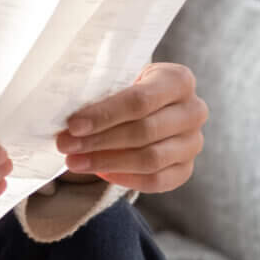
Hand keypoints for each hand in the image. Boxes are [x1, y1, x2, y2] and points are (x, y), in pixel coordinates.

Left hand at [54, 62, 206, 192]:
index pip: (139, 101)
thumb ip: (102, 90)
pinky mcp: (186, 168)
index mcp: (178, 80)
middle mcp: (193, 111)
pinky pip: (156, 181)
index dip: (104, 115)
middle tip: (66, 145)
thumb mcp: (120, 79)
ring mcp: (193, 142)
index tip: (73, 125)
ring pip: (150, 159)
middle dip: (99, 141)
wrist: (149, 107)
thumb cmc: (128, 89)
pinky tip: (100, 173)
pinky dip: (125, 178)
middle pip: (144, 131)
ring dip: (107, 162)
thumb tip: (66, 115)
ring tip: (75, 161)